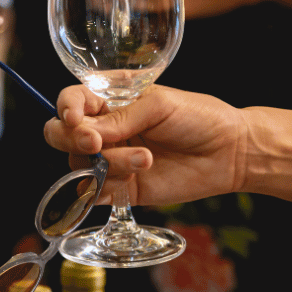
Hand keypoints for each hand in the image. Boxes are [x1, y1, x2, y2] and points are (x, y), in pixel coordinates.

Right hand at [43, 84, 246, 206]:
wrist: (230, 153)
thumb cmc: (197, 116)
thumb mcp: (159, 105)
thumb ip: (121, 118)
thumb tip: (86, 132)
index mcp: (108, 99)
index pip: (70, 100)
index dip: (66, 108)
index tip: (75, 118)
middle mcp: (102, 128)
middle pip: (60, 134)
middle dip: (72, 139)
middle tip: (96, 144)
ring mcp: (110, 158)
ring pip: (80, 164)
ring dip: (109, 162)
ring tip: (145, 159)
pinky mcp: (121, 187)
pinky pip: (95, 191)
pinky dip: (108, 186)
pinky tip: (138, 175)